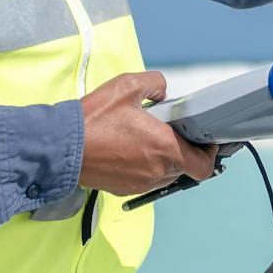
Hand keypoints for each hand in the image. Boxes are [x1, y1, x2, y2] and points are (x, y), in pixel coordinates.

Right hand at [77, 71, 216, 196]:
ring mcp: (140, 183)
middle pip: (185, 168)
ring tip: (147, 137)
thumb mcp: (128, 85)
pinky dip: (145, 166)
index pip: (203, 166)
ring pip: (165, 174)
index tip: (205, 141)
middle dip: (183, 150)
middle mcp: (156, 171)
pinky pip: (145, 179)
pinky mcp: (124, 189)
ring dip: (163, 158)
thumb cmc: (93, 119)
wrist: (62, 148)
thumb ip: (155, 83)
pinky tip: (130, 148)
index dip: (210, 154)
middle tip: (171, 131)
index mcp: (164, 148)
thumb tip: (162, 91)